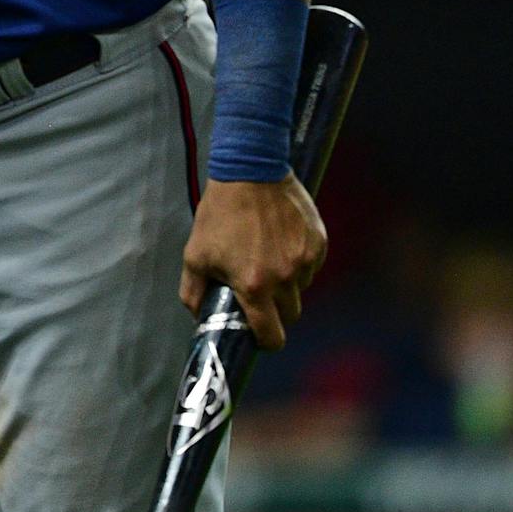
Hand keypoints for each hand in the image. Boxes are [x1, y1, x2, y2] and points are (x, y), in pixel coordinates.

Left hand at [180, 174, 326, 348]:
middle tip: (260, 290)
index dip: (267, 341)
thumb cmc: (219, 214)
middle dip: (277, 309)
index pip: (272, 335)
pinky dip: (299, 261)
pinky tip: (280, 240)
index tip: (260, 335)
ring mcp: (305, 260)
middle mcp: (285, 277)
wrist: (249, 171)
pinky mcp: (319, 243)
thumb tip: (199, 318)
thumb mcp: (195, 253)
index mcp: (254, 285)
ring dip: (288, 282)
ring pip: (302, 288)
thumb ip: (193, 292)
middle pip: (291, 314)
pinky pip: (312, 266)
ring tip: (266, 254)